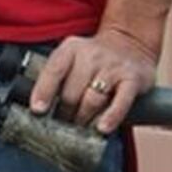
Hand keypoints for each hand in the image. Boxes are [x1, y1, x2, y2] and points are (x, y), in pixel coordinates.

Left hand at [29, 26, 158, 134]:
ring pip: (92, 99)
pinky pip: (121, 101)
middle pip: (72, 91)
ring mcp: (113, 67)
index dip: (43, 92)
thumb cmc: (94, 58)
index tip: (38, 110)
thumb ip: (56, 76)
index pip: (54, 71)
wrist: (131, 43)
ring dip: (83, 117)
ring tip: (79, 127)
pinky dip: (111, 116)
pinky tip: (102, 128)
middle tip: (62, 123)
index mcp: (71, 49)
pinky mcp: (133, 79)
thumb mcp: (71, 57)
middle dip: (64, 112)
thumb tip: (39, 107)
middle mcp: (92, 55)